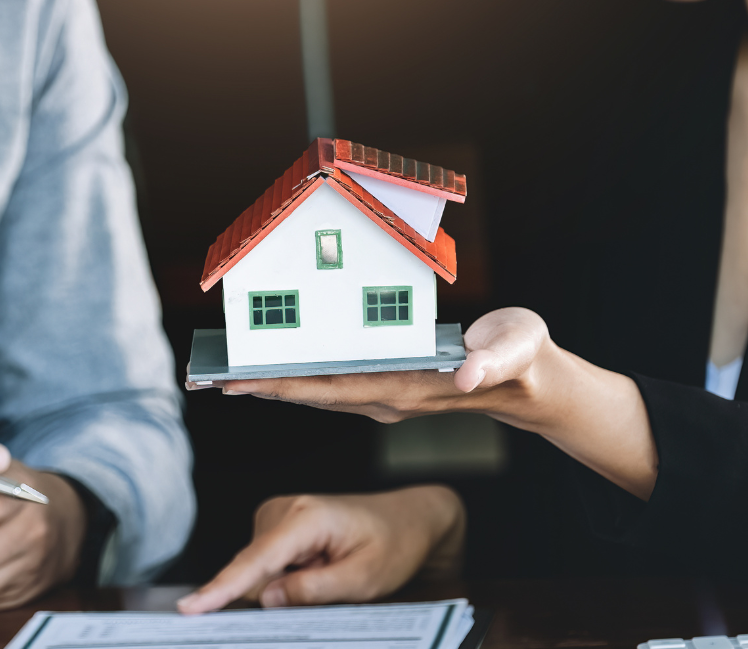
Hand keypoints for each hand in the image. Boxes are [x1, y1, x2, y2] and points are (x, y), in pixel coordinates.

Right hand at [176, 486, 464, 613]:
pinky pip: (264, 566)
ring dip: (284, 586)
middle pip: (253, 571)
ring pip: (257, 572)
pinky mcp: (276, 527)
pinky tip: (317, 570)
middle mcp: (284, 509)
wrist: (408, 520)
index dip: (222, 588)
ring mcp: (277, 516)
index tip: (191, 609)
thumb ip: (312, 590)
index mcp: (306, 517)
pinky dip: (283, 579)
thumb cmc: (393, 544)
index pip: (255, 560)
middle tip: (327, 586)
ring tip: (330, 572)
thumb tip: (264, 599)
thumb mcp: (363, 578)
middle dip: (274, 595)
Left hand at [200, 307, 659, 500]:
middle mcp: (388, 399)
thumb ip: (494, 361)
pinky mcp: (390, 390)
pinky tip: (278, 370)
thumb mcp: (518, 348)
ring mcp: (387, 398)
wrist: (535, 382)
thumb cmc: (526, 358)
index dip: (288, 383)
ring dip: (276, 384)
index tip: (245, 381)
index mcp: (408, 387)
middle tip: (212, 378)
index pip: (335, 387)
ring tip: (231, 374)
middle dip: (263, 386)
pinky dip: (301, 377)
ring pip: (320, 392)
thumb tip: (466, 376)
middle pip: (314, 394)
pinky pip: (334, 385)